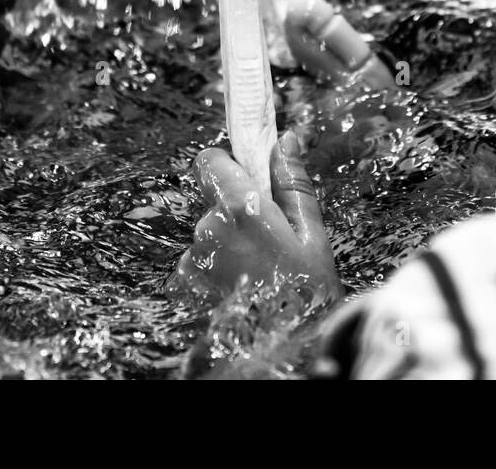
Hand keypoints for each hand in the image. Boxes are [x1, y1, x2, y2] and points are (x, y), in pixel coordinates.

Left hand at [171, 132, 341, 304]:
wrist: (283, 355)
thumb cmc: (307, 294)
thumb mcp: (313, 236)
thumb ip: (293, 183)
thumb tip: (285, 139)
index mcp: (241, 207)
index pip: (208, 160)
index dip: (226, 166)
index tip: (247, 181)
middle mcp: (207, 229)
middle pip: (212, 202)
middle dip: (234, 215)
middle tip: (267, 245)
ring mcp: (191, 260)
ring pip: (206, 236)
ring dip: (226, 247)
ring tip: (256, 275)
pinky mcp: (182, 286)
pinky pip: (198, 264)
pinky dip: (215, 272)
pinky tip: (239, 291)